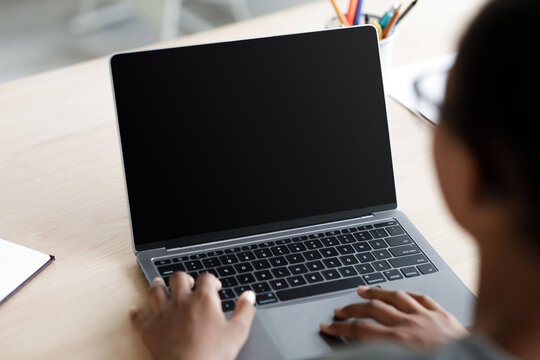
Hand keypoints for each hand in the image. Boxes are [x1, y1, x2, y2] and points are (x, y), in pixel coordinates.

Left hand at [130, 272, 255, 359]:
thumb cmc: (212, 354)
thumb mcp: (237, 333)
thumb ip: (245, 311)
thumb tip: (249, 296)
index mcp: (203, 300)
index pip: (206, 278)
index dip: (211, 280)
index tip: (214, 286)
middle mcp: (181, 301)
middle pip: (178, 278)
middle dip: (183, 278)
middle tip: (186, 282)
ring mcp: (163, 314)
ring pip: (155, 291)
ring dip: (157, 285)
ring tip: (158, 283)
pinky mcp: (149, 330)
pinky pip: (138, 317)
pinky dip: (136, 313)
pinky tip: (135, 310)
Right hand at [319, 285, 467, 347]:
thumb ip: (381, 354)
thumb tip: (365, 350)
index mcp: (399, 343)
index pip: (360, 331)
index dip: (340, 328)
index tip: (328, 327)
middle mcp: (410, 326)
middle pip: (373, 309)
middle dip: (352, 308)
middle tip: (340, 310)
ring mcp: (427, 317)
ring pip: (395, 296)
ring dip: (375, 292)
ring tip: (362, 290)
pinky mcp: (443, 315)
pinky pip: (421, 297)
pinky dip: (407, 293)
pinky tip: (399, 291)